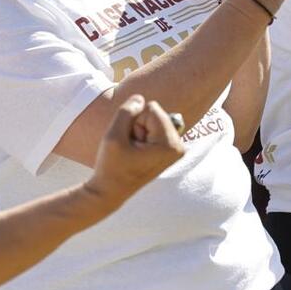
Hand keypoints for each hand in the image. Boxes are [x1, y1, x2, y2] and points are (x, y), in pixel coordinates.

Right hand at [83, 95, 184, 209]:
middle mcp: (179, 146)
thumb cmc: (111, 166)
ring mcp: (176, 148)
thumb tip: (140, 98)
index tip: (131, 143)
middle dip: (138, 125)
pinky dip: (142, 135)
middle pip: (155, 112)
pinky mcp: (170, 149)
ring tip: (133, 151)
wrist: (111, 191)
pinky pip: (154, 127)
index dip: (134, 121)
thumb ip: (126, 111)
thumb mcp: (113, 135)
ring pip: (153, 119)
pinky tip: (137, 151)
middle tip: (131, 147)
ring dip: (139, 131)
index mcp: (170, 145)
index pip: (152, 108)